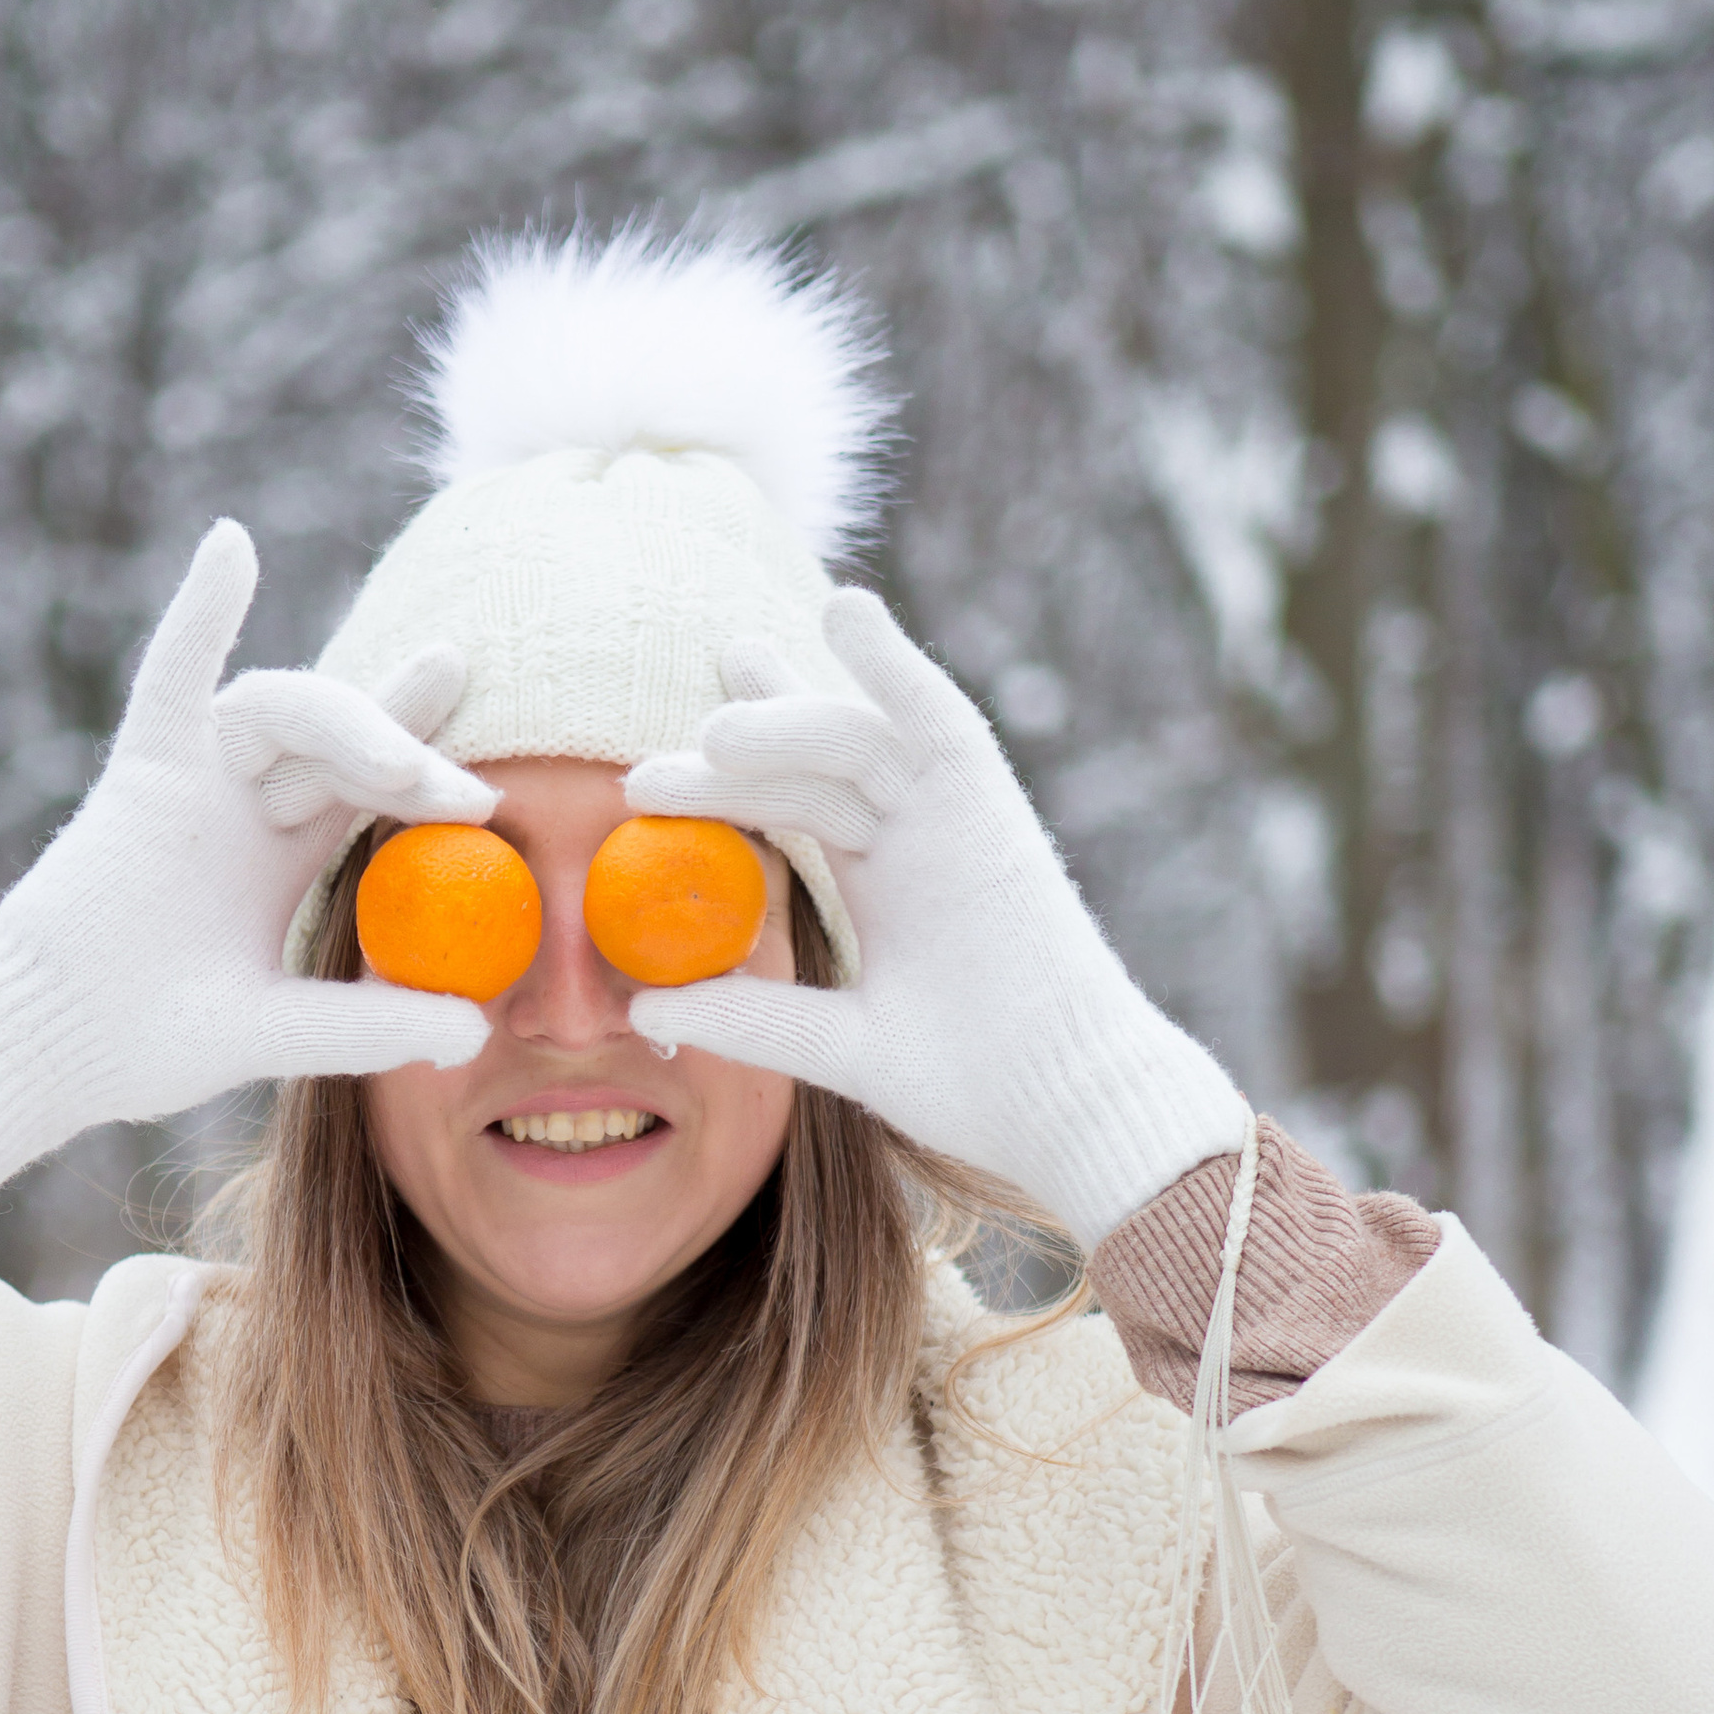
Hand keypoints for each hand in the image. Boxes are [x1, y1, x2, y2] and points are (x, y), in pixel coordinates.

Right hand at [0, 519, 492, 1204]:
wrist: (48, 1048)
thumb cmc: (146, 1044)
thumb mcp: (278, 1031)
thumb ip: (366, 1025)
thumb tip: (475, 1033)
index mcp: (284, 855)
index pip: (373, 789)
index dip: (430, 766)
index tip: (490, 792)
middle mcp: (246, 804)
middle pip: (342, 740)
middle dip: (408, 748)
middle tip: (472, 792)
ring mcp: (196, 780)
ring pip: (282, 711)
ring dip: (347, 721)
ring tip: (401, 767)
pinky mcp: (142, 772)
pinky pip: (171, 676)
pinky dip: (200, 612)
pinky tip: (232, 546)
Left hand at [620, 589, 1245, 1246]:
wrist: (1070, 1102)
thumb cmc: (975, 1086)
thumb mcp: (842, 1044)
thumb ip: (755, 1018)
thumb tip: (643, 1010)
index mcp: (886, 886)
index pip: (794, 809)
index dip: (726, 783)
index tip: (647, 782)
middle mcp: (915, 838)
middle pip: (810, 767)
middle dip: (737, 748)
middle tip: (644, 766)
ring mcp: (954, 817)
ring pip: (853, 742)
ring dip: (785, 722)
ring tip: (713, 729)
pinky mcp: (992, 809)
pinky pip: (940, 719)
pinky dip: (896, 664)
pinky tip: (846, 611)